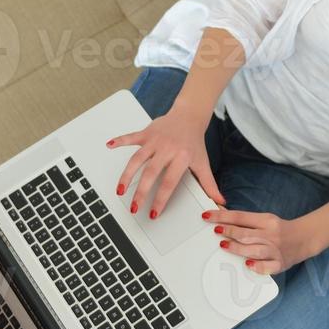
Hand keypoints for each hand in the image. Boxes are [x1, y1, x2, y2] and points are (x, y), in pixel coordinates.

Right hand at [107, 108, 224, 218]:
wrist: (190, 116)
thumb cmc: (194, 141)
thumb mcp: (203, 163)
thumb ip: (209, 185)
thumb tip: (220, 202)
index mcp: (181, 158)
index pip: (169, 183)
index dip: (161, 199)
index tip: (153, 213)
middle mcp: (167, 149)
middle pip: (150, 173)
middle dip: (141, 192)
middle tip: (134, 207)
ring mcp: (154, 140)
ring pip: (137, 159)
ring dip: (127, 175)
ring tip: (120, 191)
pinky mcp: (146, 133)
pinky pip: (130, 137)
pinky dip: (119, 141)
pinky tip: (109, 146)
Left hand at [202, 208, 322, 274]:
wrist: (305, 238)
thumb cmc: (279, 229)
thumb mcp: (265, 219)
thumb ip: (245, 220)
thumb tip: (221, 215)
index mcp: (266, 220)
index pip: (241, 217)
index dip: (222, 216)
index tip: (207, 216)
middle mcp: (270, 234)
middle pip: (247, 233)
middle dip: (229, 231)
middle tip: (215, 230)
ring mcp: (275, 250)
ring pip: (254, 249)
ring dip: (238, 247)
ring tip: (224, 245)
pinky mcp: (279, 264)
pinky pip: (268, 267)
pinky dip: (258, 266)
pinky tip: (248, 265)